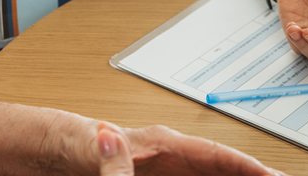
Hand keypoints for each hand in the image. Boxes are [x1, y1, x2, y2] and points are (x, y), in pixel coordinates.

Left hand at [94, 121, 285, 175]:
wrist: (60, 152)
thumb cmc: (75, 141)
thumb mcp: (88, 147)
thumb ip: (103, 150)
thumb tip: (108, 136)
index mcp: (161, 143)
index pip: (215, 154)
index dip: (247, 167)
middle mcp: (173, 158)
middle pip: (226, 169)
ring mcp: (172, 174)